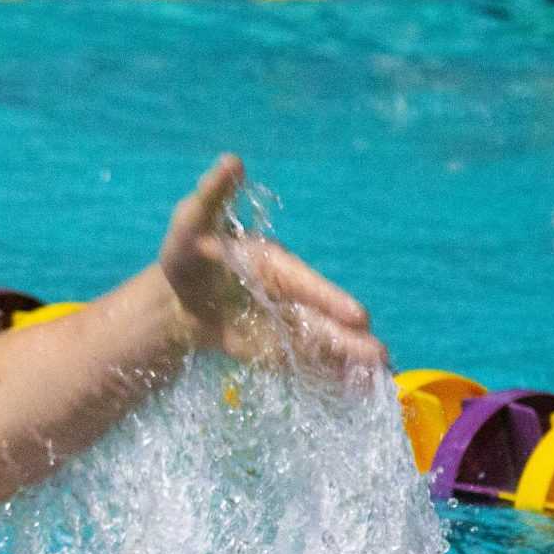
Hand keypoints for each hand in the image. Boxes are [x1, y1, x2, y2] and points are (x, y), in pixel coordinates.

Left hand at [157, 154, 386, 376]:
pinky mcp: (276, 352)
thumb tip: (232, 161)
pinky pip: (306, 364)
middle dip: (350, 339)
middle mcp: (288, 296)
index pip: (306, 284)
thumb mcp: (192, 222)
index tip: (358, 316)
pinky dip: (329, 378)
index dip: (330, 299)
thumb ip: (212, 196)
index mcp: (276, 266)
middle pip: (323, 319)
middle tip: (380, 356)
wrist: (174, 300)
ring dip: (348, 360)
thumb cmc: (186, 255)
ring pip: (321, 344)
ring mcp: (285, 326)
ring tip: (379, 377)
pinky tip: (356, 392)